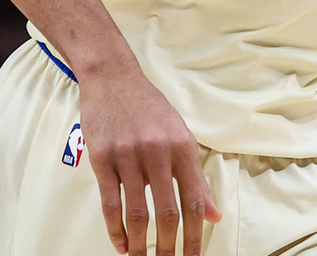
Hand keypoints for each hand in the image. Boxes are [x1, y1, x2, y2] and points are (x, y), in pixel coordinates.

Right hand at [79, 67, 222, 255]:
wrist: (113, 79)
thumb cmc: (150, 109)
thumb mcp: (181, 136)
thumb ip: (196, 177)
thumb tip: (214, 214)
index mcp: (183, 148)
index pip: (195, 201)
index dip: (195, 235)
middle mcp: (159, 153)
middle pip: (168, 212)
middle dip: (169, 247)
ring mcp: (128, 156)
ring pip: (137, 213)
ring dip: (140, 245)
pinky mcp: (102, 159)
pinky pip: (110, 203)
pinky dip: (115, 230)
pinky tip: (121, 244)